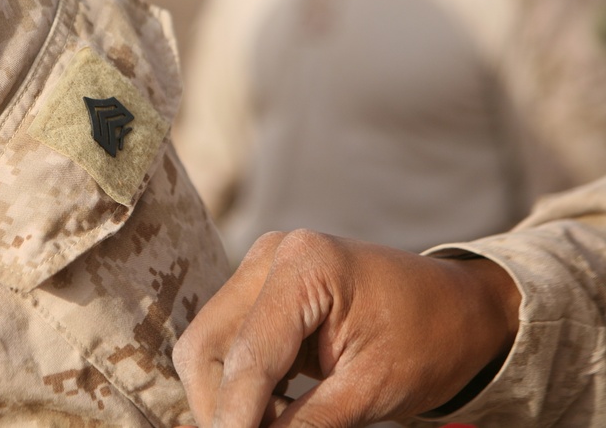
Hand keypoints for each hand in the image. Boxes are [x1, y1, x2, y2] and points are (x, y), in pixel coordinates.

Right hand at [172, 230, 519, 427]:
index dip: (235, 419)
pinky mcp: (261, 290)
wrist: (460, 308)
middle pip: (206, 346)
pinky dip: (241, 385)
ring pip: (208, 347)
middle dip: (219, 407)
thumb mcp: (372, 390)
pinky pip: (227, 344)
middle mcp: (271, 256)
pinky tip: (271, 412)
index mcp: (304, 265)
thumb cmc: (431, 340)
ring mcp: (262, 269)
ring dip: (227, 398)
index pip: (249, 357)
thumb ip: (308, 425)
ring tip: (271, 425)